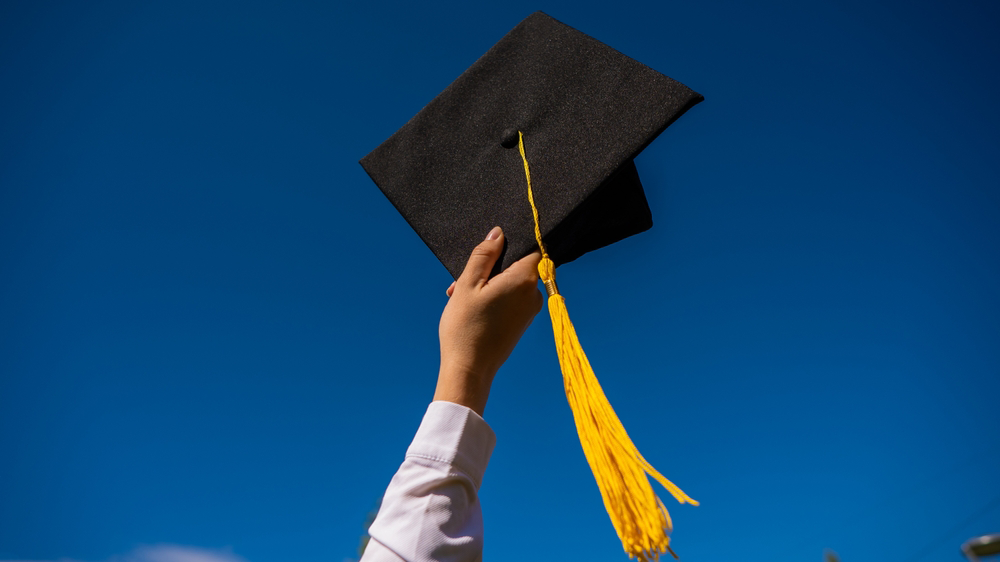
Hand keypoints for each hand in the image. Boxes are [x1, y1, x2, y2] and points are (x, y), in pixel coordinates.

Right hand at [434, 226, 543, 415]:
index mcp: (524, 280)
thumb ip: (484, 255)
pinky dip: (492, 299)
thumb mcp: (468, 283)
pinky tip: (471, 308)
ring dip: (487, 285)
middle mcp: (533, 294)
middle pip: (516, 266)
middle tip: (461, 282)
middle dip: (489, 269)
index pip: (530, 248)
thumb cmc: (466, 327)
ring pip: (510, 284)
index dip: (510, 245)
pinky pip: (510, 300)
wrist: (469, 369)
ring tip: (460, 297)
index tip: (489, 254)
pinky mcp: (522, 323)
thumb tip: (498, 233)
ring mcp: (530, 311)